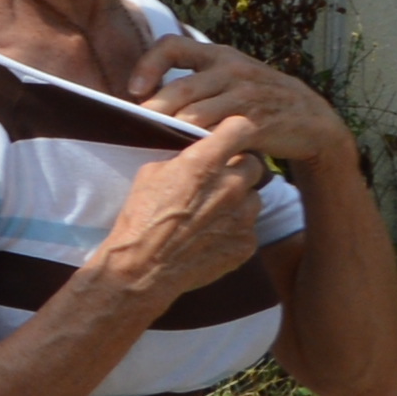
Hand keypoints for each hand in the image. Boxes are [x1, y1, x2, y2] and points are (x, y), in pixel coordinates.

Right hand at [93, 129, 269, 310]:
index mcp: (204, 163)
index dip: (235, 131)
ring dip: (239, 201)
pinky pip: (250, 228)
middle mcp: (230, 186)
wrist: (143, 267)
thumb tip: (197, 155)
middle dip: (239, 169)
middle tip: (219, 180)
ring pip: (254, 198)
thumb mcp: (152, 174)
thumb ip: (184, 160)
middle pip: (254, 164)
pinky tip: (211, 236)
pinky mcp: (247, 243)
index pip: (241, 127)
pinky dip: (235, 229)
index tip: (230, 137)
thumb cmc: (141, 218)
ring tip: (213, 213)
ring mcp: (243, 217)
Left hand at [132, 31, 353, 179]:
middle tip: (134, 129)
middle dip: (153, 111)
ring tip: (155, 146)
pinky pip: (220, 135)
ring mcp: (246, 96)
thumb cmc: (260, 101)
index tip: (133, 90)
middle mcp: (232, 70)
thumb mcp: (231, 80)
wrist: (312, 121)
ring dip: (172, 132)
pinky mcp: (258, 122)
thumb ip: (197, 84)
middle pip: (179, 89)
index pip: (173, 46)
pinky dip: (201, 146)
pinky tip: (189, 157)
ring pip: (195, 115)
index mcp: (220, 55)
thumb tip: (145, 100)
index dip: (148, 65)